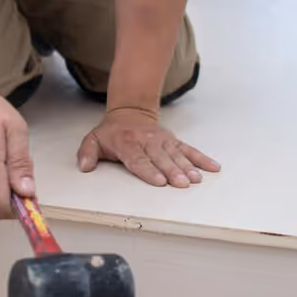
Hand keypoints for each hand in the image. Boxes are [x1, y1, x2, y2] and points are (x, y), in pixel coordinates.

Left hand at [76, 107, 219, 186]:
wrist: (130, 112)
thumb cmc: (111, 133)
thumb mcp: (93, 139)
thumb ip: (87, 153)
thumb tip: (84, 167)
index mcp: (127, 143)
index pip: (138, 159)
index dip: (149, 170)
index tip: (159, 181)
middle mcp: (147, 141)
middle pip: (161, 159)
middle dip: (172, 171)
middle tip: (182, 184)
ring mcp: (163, 141)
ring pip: (176, 155)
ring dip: (188, 167)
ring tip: (196, 179)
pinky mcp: (173, 141)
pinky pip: (189, 150)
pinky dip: (202, 158)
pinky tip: (213, 168)